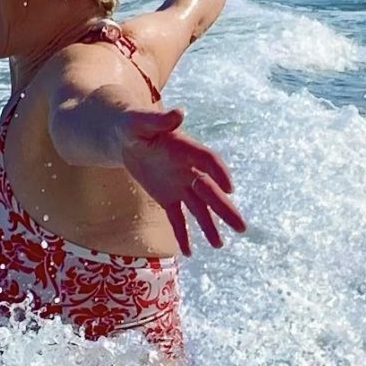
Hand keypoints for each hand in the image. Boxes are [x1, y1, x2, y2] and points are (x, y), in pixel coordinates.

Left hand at [119, 106, 245, 254]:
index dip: (219, 173)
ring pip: (198, 209)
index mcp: (186, 149)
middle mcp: (188, 169)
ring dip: (209, 226)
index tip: (229, 188)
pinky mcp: (167, 197)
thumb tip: (178, 112)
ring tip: (219, 245)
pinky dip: (182, 234)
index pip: (208, 161)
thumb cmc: (132, 125)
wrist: (123, 139)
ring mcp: (180, 185)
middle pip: (210, 191)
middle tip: (241, 227)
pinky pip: (177, 218)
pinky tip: (189, 253)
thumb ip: (158, 120)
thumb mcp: (139, 122)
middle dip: (225, 209)